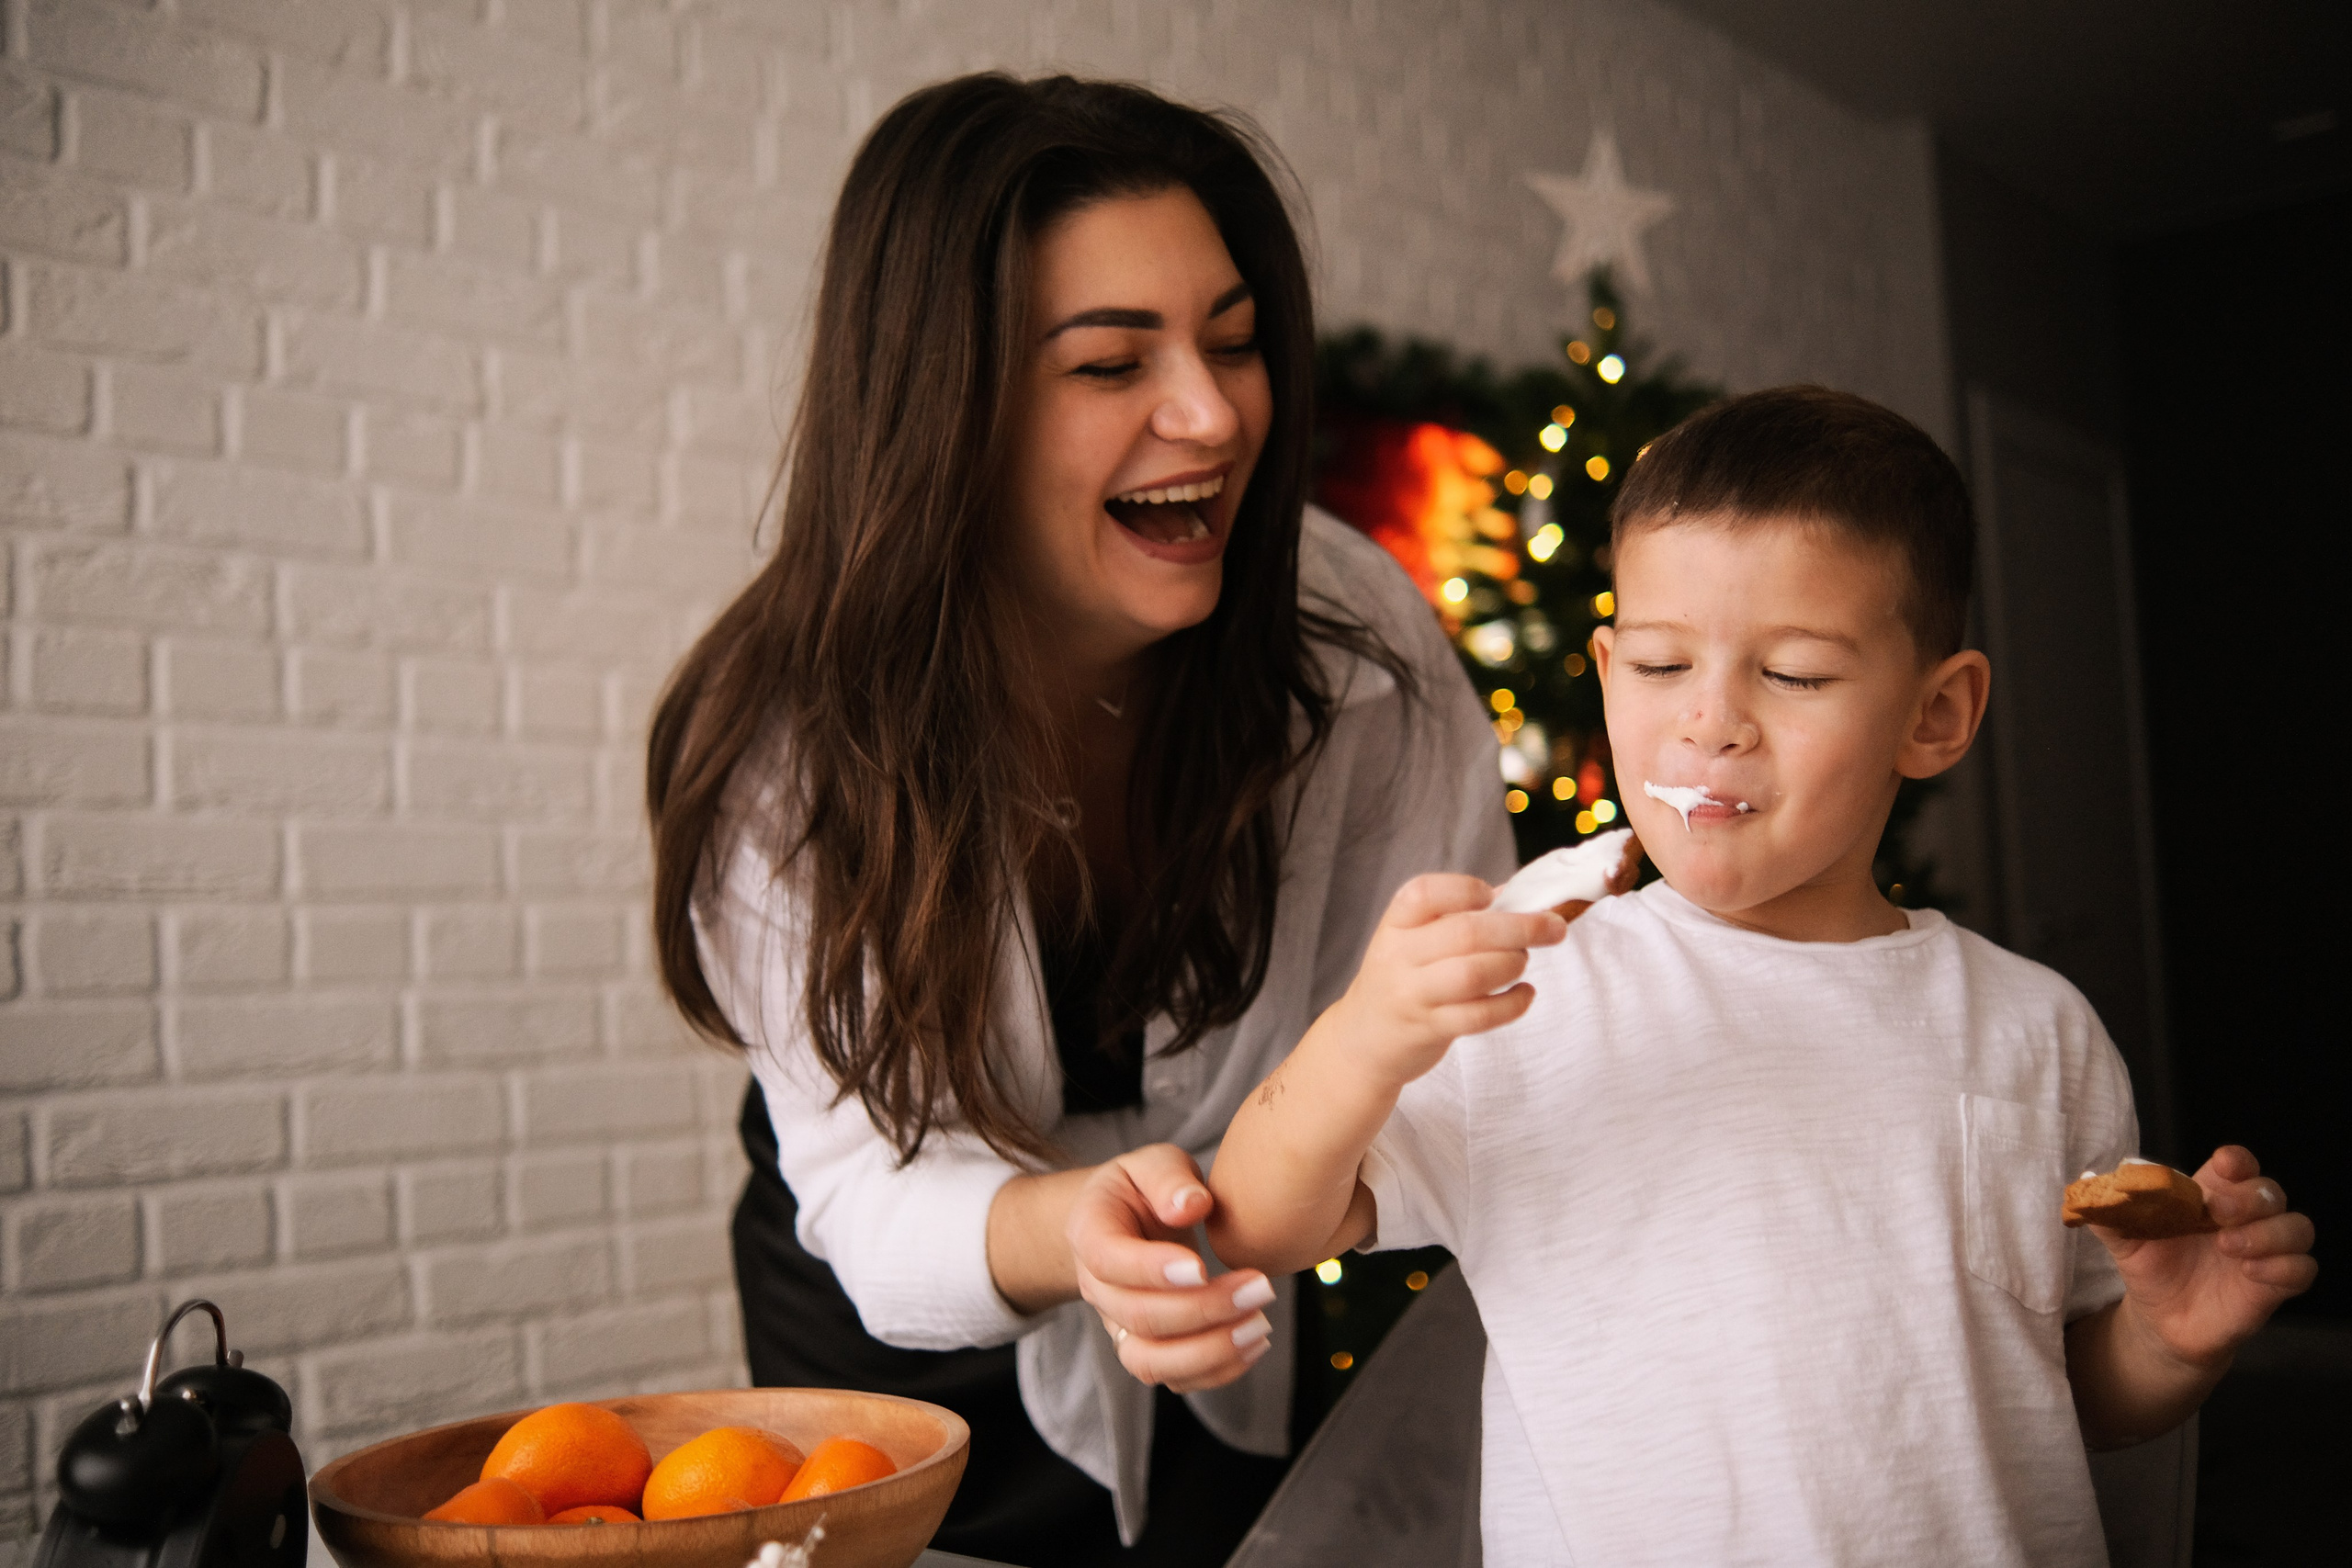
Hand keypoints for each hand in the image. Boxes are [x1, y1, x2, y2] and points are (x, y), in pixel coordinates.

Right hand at [1067, 1144, 1279, 1392]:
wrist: (1127, 1222)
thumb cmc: (1145, 1189)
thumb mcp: (1153, 1163)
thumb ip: (1169, 1178)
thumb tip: (1191, 1205)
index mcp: (1090, 1232)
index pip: (1109, 1261)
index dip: (1153, 1270)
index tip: (1204, 1266)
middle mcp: (1098, 1288)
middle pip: (1137, 1317)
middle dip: (1203, 1310)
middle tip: (1260, 1288)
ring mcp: (1119, 1325)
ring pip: (1149, 1362)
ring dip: (1208, 1352)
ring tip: (1259, 1325)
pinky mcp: (1147, 1348)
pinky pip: (1173, 1377)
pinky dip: (1215, 1371)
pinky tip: (1253, 1343)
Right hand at [1329, 874, 1567, 1086]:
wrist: (1364, 1038)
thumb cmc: (1403, 979)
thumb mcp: (1415, 940)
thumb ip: (1460, 917)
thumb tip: (1520, 897)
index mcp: (1396, 924)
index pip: (1425, 893)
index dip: (1465, 889)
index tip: (1493, 896)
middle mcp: (1399, 956)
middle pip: (1467, 933)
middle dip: (1522, 927)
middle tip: (1554, 927)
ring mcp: (1412, 995)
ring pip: (1474, 974)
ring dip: (1513, 964)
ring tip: (1522, 963)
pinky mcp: (1430, 1029)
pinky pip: (1481, 1015)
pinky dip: (1513, 1003)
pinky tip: (1524, 994)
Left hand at [2091, 1145, 2317, 1369]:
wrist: (2160, 1321)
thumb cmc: (2149, 1267)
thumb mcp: (2122, 1238)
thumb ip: (2107, 1211)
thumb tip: (2085, 1183)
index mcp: (2210, 1195)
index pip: (2238, 1166)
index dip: (2237, 1161)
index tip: (2224, 1164)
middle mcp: (2244, 1218)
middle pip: (2270, 1191)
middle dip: (2249, 1197)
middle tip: (2217, 1212)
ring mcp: (2264, 1251)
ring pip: (2297, 1227)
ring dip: (2270, 1232)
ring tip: (2230, 1246)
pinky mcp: (2275, 1285)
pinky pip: (2302, 1269)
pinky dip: (2284, 1266)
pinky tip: (2251, 1272)